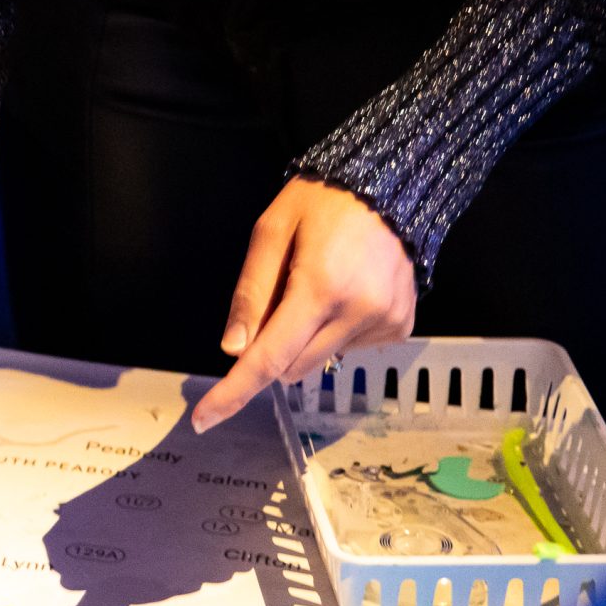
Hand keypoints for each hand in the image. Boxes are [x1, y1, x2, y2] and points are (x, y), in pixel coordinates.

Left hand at [192, 178, 417, 432]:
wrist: (393, 185)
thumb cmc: (322, 201)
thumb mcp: (271, 231)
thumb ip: (251, 292)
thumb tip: (233, 350)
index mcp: (319, 288)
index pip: (268, 358)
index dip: (233, 391)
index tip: (203, 419)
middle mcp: (358, 313)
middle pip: (292, 367)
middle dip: (271, 348)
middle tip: (277, 300)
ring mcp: (386, 323)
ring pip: (321, 360)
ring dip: (306, 337)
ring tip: (319, 283)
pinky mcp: (402, 327)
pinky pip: (351, 349)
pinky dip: (337, 331)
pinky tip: (346, 291)